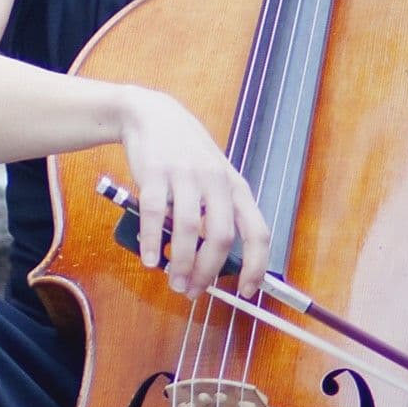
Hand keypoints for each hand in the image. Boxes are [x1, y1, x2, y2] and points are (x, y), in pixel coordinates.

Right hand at [109, 85, 267, 298]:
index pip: (257, 232)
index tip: (246, 291)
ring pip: (188, 228)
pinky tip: (150, 259)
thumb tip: (214, 262)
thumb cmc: (186, 152)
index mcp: (235, 186)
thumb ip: (218, 212)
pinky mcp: (155, 172)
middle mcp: (215, 181)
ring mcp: (185, 175)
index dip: (256, 265)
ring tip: (173, 281)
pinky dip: (151, 242)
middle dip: (208, 271)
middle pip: (220, 236)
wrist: (151, 115)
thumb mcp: (214, 177)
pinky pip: (153, 214)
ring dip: (180, 262)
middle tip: (193, 290)